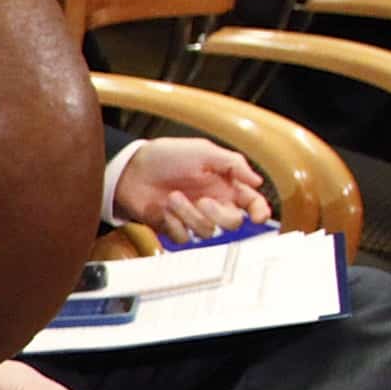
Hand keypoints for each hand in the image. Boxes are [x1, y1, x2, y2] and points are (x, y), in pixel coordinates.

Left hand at [113, 136, 272, 241]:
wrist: (131, 169)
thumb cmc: (166, 156)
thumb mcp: (203, 151)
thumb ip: (233, 164)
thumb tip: (257, 180)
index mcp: (224, 185)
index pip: (251, 203)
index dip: (260, 211)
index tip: (259, 217)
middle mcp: (213, 203)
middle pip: (232, 223)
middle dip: (219, 215)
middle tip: (203, 201)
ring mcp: (193, 217)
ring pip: (207, 231)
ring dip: (189, 215)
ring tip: (172, 197)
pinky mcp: (173, 227)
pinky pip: (183, 238)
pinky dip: (174, 224)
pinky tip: (163, 209)